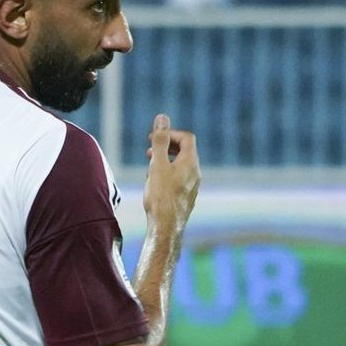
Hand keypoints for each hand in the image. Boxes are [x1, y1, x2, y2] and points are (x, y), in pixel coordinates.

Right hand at [141, 114, 199, 229]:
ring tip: (150, 168)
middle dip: (167, 147)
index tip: (153, 138)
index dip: (170, 133)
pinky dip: (168, 174)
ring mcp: (193, 187)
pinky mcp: (187, 198)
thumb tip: (162, 118)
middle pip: (185, 151)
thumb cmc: (161, 196)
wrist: (166, 227)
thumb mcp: (157, 164)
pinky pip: (180, 179)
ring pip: (181, 166)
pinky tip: (155, 185)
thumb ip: (160, 141)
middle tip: (149, 150)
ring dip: (166, 161)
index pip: (187, 138)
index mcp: (191, 163)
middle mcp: (196, 173)